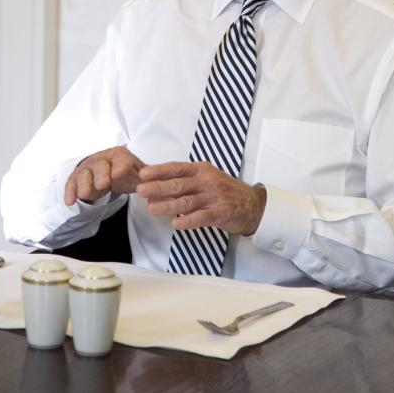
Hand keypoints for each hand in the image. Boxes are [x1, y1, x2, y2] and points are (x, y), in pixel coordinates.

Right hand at [64, 146, 144, 205]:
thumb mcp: (138, 174)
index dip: (120, 166)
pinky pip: (72, 183)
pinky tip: (70, 202)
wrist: (107, 169)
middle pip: (100, 164)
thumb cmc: (126, 172)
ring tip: (86, 195)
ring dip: (84, 183)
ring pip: (84, 173)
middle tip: (102, 185)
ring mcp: (88, 167)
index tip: (119, 175)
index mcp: (120, 156)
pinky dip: (70, 192)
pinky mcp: (77, 177)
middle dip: (101, 174)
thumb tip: (165, 191)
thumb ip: (150, 181)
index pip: (121, 158)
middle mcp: (103, 158)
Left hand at [136, 161, 266, 235]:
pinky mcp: (221, 212)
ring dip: (167, 205)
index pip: (176, 168)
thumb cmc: (224, 191)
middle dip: (158, 187)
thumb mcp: (207, 178)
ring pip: (187, 201)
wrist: (253, 204)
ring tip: (151, 209)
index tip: (142, 174)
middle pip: (179, 184)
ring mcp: (215, 196)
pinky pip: (202, 217)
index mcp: (202, 170)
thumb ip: (186, 181)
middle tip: (140, 191)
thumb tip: (157, 187)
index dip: (158, 171)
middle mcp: (207, 181)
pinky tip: (176, 224)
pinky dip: (188, 221)